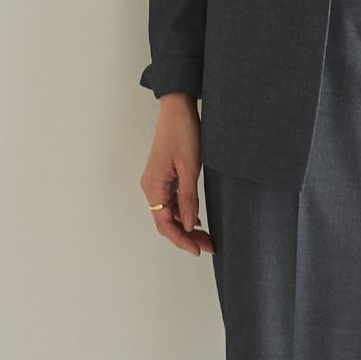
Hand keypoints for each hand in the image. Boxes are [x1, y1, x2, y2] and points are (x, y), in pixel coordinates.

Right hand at [139, 95, 214, 255]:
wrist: (178, 109)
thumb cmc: (183, 133)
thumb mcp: (190, 167)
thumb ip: (188, 198)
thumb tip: (188, 225)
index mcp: (154, 186)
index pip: (164, 224)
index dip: (181, 240)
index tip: (199, 250)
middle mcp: (152, 187)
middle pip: (166, 222)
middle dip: (186, 237)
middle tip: (209, 246)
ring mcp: (157, 182)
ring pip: (170, 213)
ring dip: (186, 226)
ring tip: (207, 236)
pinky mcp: (164, 177)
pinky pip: (171, 202)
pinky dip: (184, 213)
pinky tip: (197, 219)